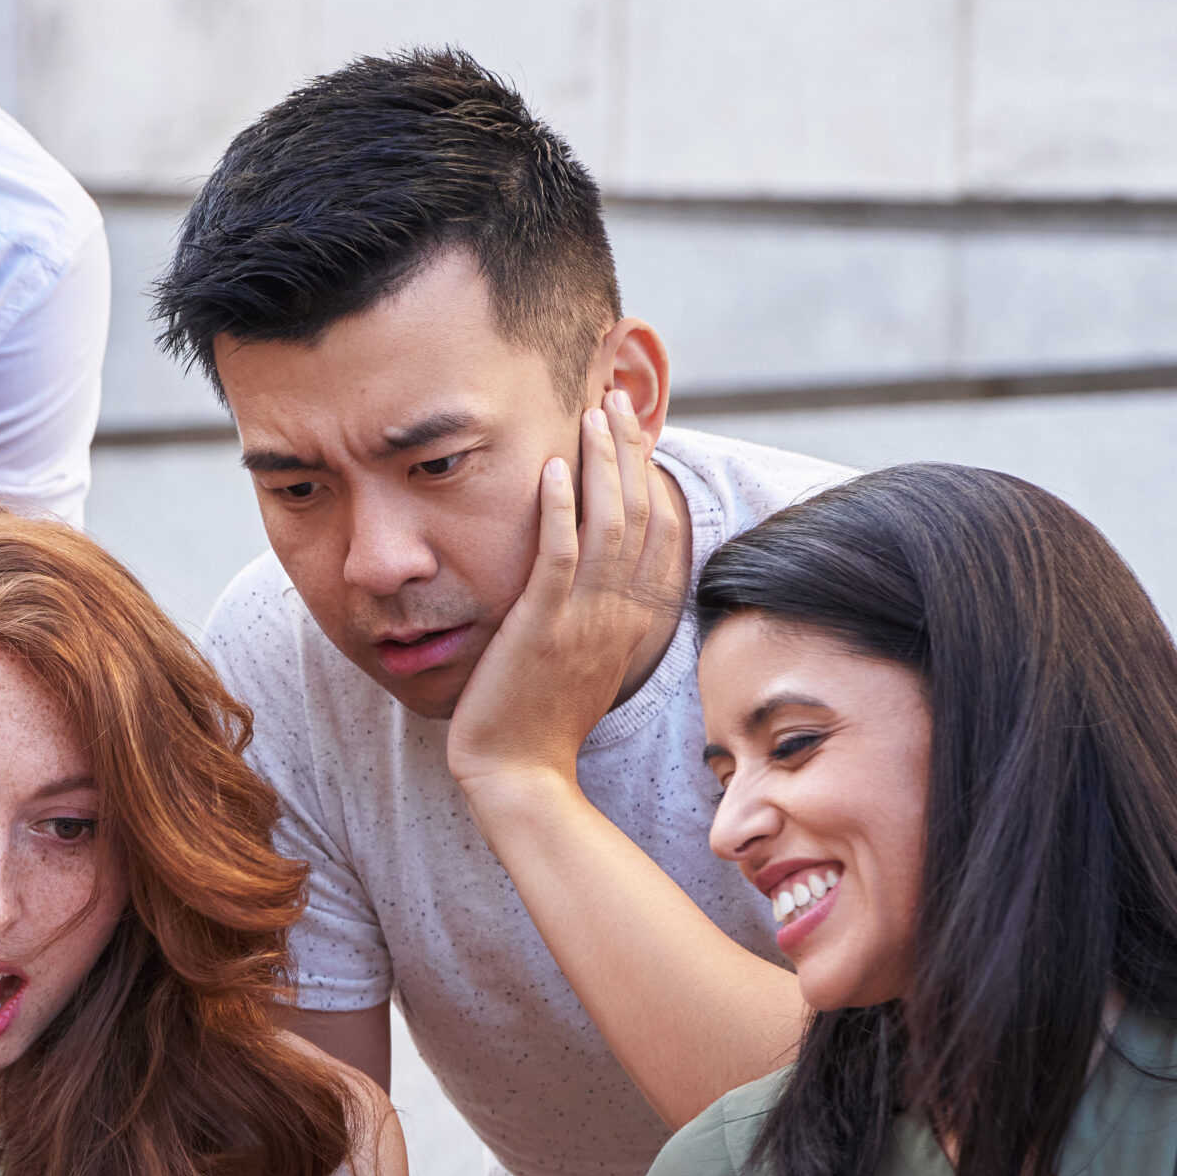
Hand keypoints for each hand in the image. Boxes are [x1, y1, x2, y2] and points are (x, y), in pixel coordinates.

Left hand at [447, 393, 682, 793]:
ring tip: (594, 413)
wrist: (520, 776)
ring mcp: (585, 619)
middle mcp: (620, 614)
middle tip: (618, 399)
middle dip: (631, 452)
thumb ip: (589, 616)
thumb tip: (582, 581)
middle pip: (642, 515)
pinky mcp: (543, 627)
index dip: (650, 475)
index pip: (657, 532)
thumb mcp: (579, 659)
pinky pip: (559, 557)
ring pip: (609, 525)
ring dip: (603, 463)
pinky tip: (555, 468)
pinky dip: (562, 509)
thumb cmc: (537, 720)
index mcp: (632, 620)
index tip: (636, 430)